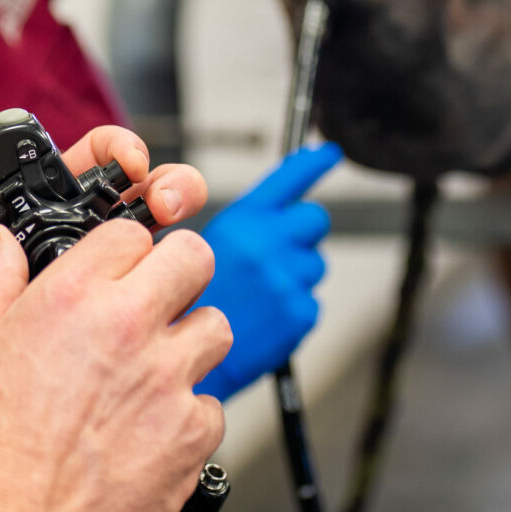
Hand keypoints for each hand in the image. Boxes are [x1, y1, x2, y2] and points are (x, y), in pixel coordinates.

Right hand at [0, 126, 206, 511]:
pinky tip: (154, 428)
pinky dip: (189, 416)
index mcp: (74, 295)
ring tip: (157, 368)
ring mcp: (166, 380)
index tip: (118, 270)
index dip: (124, 250)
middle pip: (194, 257)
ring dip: (190, 342)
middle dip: (178, 273)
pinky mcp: (191, 435)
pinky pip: (212, 405)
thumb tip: (1, 243)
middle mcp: (128, 326)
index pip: (132, 232)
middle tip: (158, 300)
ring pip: (214, 327)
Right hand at [195, 142, 341, 399]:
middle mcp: (269, 242)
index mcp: (244, 220)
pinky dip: (293, 313)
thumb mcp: (202, 245)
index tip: (330, 153)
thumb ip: (248, 228)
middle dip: (303, 233)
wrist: (180, 358)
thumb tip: (283, 216)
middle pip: (315, 219)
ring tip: (259, 296)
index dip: (314, 163)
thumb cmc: (187, 302)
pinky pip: (310, 304)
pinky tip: (263, 320)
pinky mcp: (299, 313)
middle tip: (279, 254)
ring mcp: (287, 279)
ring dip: (296, 276)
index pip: (289, 178)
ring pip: (314, 265)